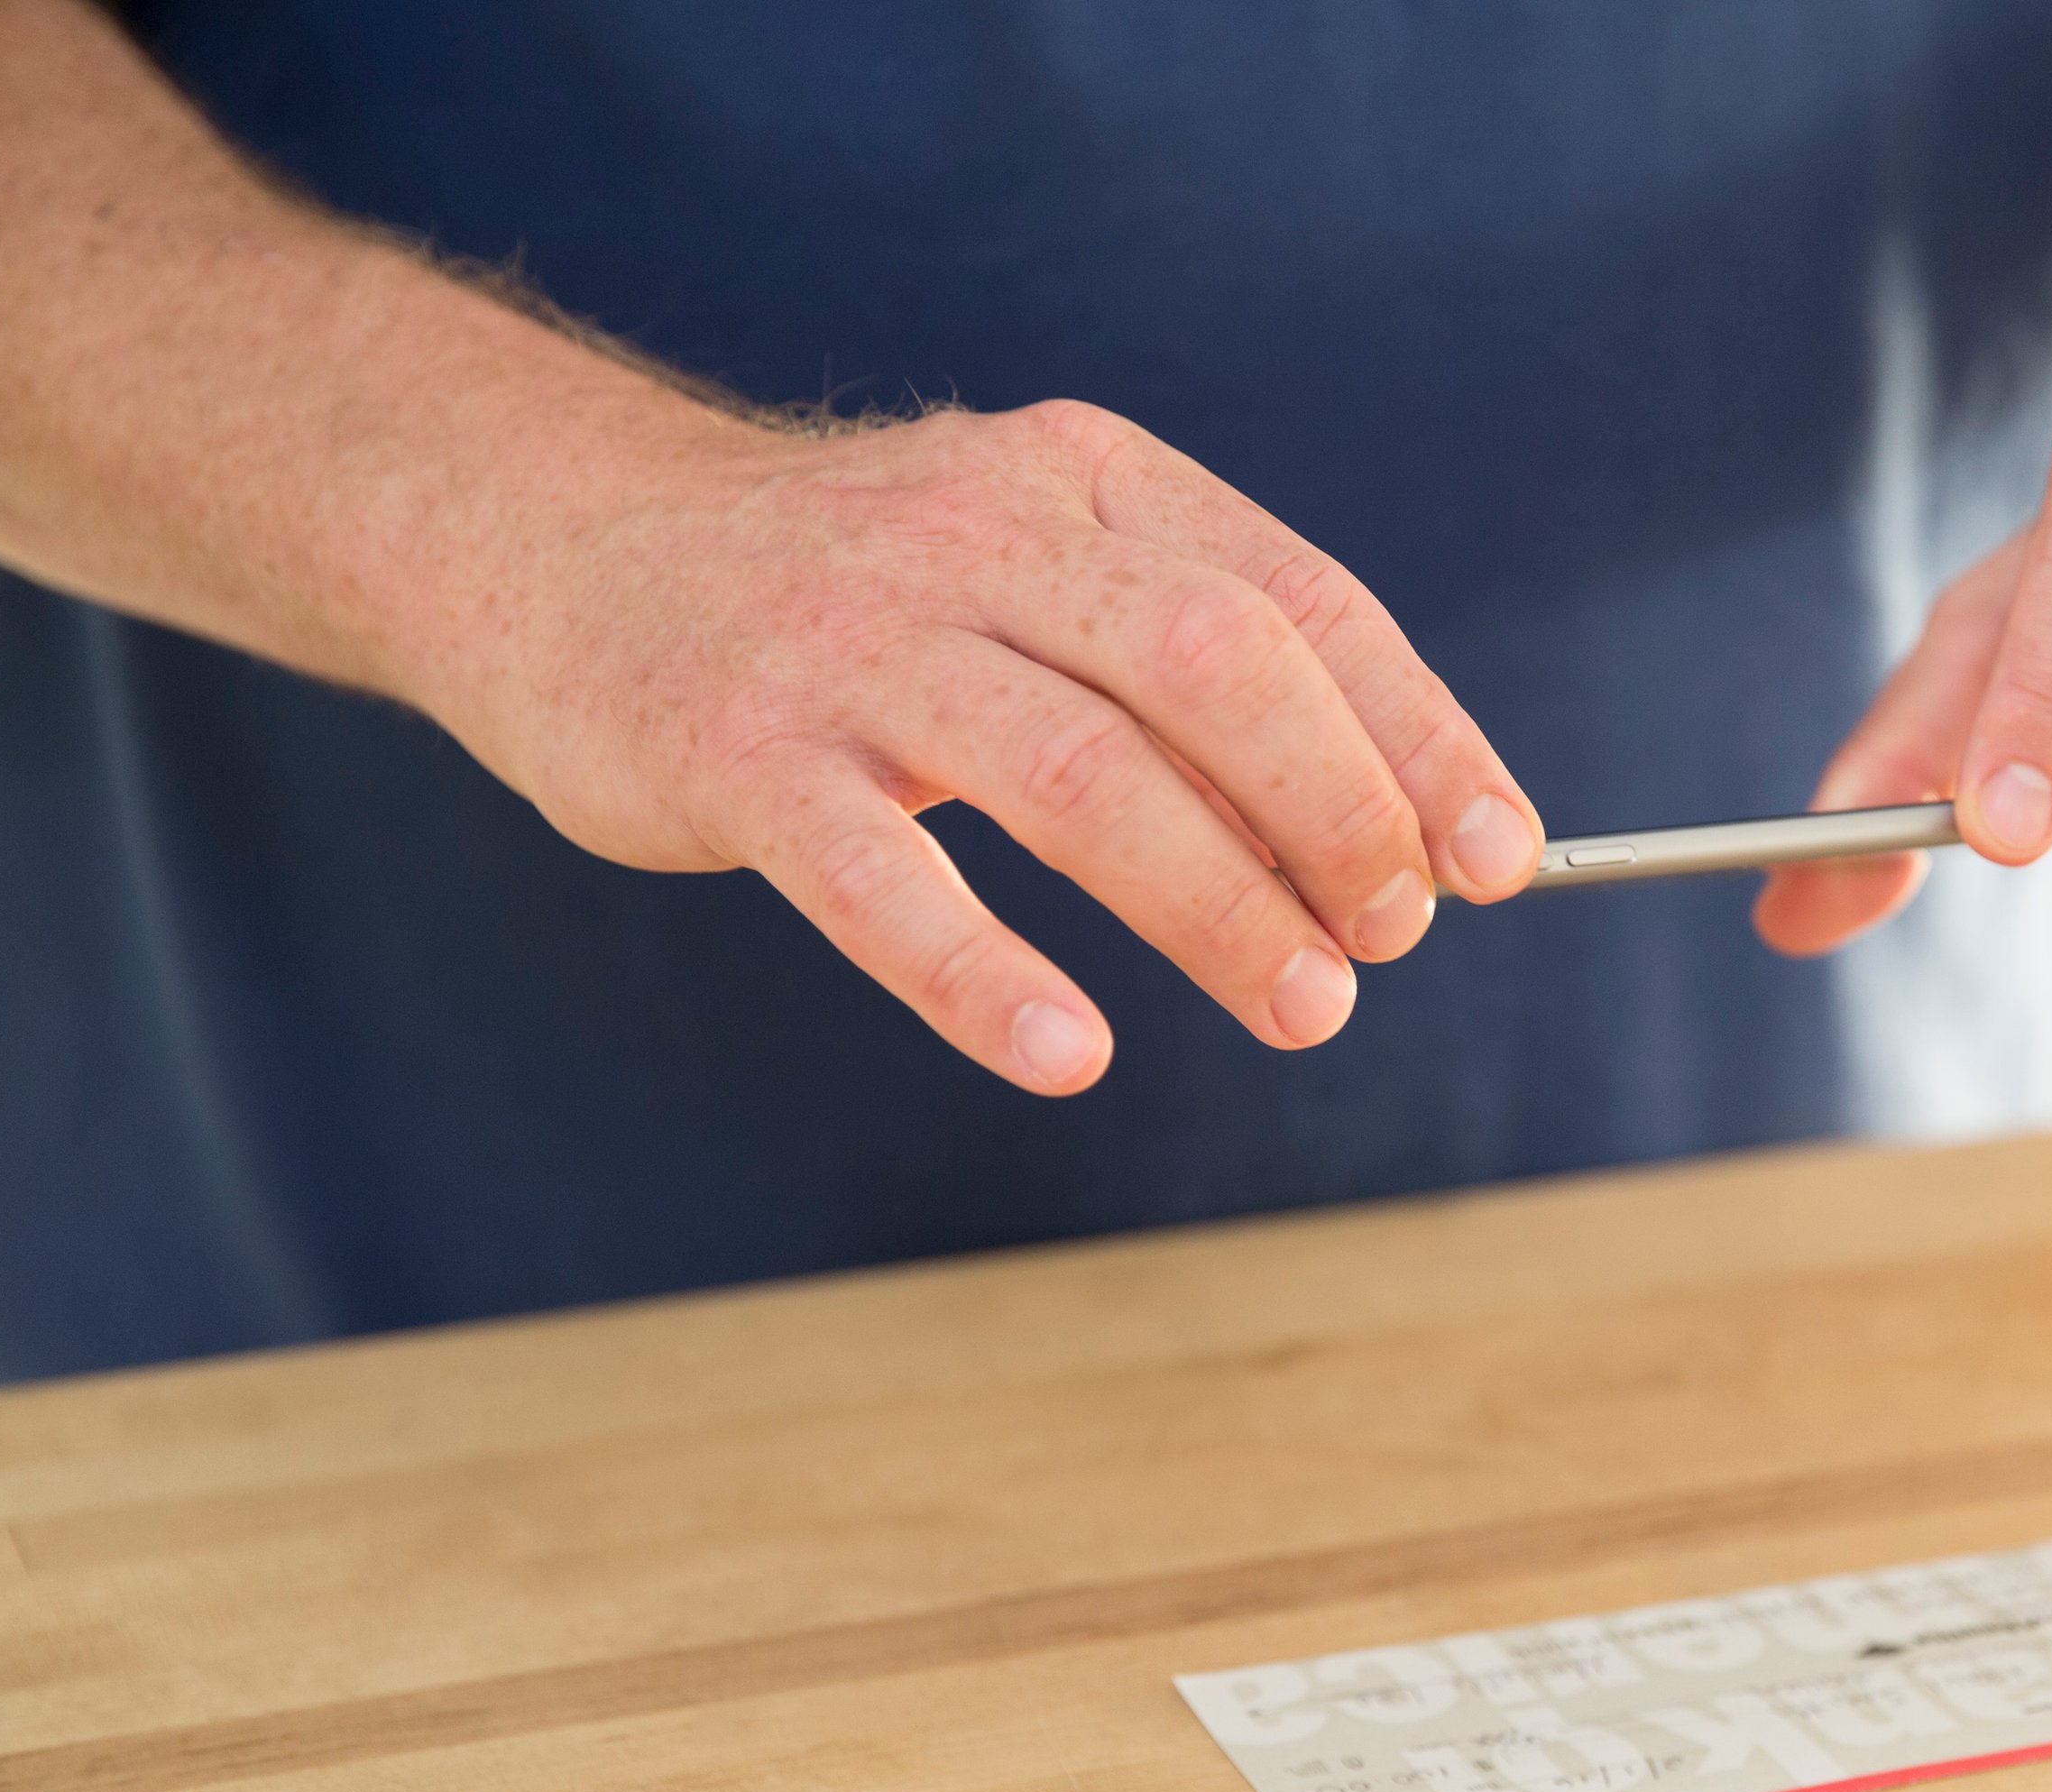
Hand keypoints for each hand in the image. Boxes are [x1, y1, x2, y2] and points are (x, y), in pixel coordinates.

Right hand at [446, 399, 1543, 1094]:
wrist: (554, 536)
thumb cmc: (851, 593)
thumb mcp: (1032, 563)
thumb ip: (1190, 665)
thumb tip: (1386, 835)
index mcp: (1083, 480)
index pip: (1299, 599)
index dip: (1416, 734)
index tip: (1497, 857)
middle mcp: (982, 540)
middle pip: (1212, 665)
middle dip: (1336, 812)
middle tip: (1391, 939)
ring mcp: (852, 646)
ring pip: (1074, 772)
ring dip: (1214, 902)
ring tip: (1301, 1007)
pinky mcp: (735, 754)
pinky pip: (876, 877)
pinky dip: (979, 973)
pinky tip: (1065, 1051)